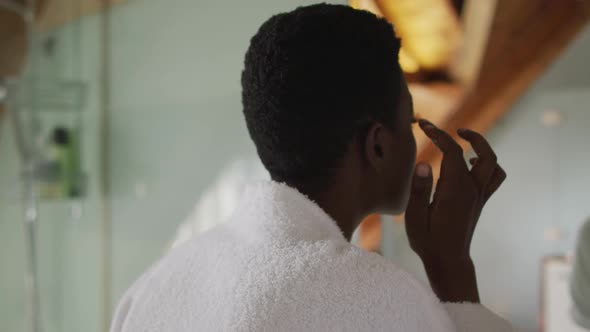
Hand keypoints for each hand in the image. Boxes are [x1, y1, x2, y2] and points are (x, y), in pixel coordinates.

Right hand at [405, 120, 505, 302]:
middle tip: (452, 130)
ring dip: (483, 147)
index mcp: (455, 190)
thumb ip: (419, 189)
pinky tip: (471, 163)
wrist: (448, 261)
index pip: (452, 152)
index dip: (438, 134)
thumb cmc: (428, 241)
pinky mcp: (480, 201)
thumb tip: (423, 163)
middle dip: (470, 136)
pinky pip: (495, 177)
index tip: (423, 125)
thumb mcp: (416, 217)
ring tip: (464, 140)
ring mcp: (479, 195)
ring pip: (493, 164)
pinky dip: (487, 165)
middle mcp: (472, 190)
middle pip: (482, 153)